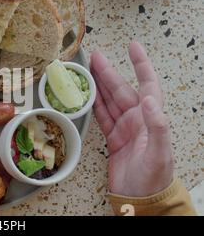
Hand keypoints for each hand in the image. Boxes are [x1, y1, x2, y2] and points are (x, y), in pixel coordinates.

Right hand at [90, 41, 173, 196]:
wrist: (140, 198)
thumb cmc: (154, 178)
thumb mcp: (159, 153)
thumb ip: (157, 126)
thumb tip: (148, 100)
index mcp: (149, 118)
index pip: (147, 84)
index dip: (140, 64)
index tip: (133, 47)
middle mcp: (137, 119)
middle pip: (121, 89)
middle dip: (108, 72)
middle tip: (96, 57)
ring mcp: (124, 128)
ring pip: (109, 101)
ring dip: (98, 85)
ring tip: (87, 71)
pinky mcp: (113, 138)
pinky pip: (101, 117)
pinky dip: (92, 105)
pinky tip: (85, 95)